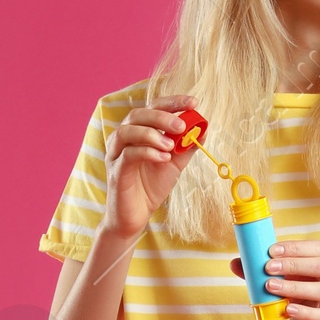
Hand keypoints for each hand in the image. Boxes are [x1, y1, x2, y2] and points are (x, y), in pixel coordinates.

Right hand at [105, 100, 199, 240]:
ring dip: (152, 134)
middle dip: (162, 117)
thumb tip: (203, 129)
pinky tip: (164, 158)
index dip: (172, 102)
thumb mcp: (174, 164)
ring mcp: (116, 154)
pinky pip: (128, 155)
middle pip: (137, 115)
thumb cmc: (150, 187)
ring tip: (171, 146)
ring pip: (127, 131)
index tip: (193, 102)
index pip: (153, 107)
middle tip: (182, 125)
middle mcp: (123, 138)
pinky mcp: (115, 172)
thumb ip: (185, 146)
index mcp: (137, 131)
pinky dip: (147, 153)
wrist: (135, 217)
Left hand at [232, 237, 319, 319]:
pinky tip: (287, 308)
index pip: (318, 248)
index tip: (271, 250)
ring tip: (272, 286)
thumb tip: (235, 263)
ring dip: (295, 287)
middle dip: (294, 265)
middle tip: (268, 267)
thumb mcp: (287, 281)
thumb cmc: (302, 297)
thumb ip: (265, 272)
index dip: (296, 248)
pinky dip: (303, 311)